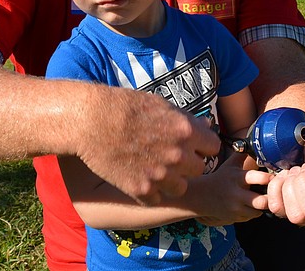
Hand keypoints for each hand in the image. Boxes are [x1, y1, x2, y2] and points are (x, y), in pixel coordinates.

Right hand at [78, 88, 220, 204]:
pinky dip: (151, 192)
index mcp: (186, 131)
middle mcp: (177, 155)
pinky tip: (141, 178)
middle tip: (171, 156)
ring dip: (173, 181)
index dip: (203, 146)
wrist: (92, 121)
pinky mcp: (140, 190)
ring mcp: (160, 175)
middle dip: (188, 163)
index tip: (193, 145)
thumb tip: (206, 126)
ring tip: (158, 170)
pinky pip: (158, 199)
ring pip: (181, 188)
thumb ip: (187, 120)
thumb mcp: (162, 105)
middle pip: (199, 169)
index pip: (213, 147)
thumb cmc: (126, 106)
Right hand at [195, 153, 271, 226]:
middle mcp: (237, 194)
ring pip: (258, 211)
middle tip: (274, 193)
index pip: (255, 178)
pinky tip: (251, 205)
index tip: (274, 177)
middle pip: (261, 201)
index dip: (267, 178)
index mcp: (238, 177)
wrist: (201, 196)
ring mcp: (236, 207)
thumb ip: (243, 153)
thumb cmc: (220, 177)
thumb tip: (255, 141)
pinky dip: (254, 212)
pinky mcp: (235, 218)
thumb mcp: (231, 164)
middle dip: (270, 198)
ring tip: (263, 199)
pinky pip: (251, 217)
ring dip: (263, 206)